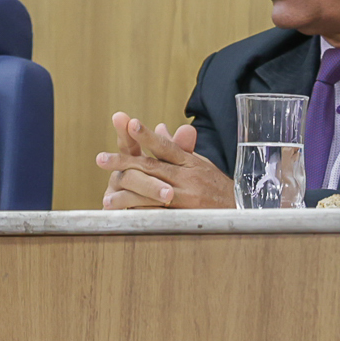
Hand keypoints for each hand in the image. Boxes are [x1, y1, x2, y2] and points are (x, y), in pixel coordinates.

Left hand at [96, 112, 235, 209]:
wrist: (239, 211)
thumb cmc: (216, 185)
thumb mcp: (200, 163)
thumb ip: (178, 148)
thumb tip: (160, 128)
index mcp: (189, 161)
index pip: (165, 145)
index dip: (147, 135)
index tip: (130, 123)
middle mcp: (187, 177)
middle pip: (151, 167)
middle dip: (124, 163)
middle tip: (100, 159)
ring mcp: (186, 197)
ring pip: (151, 192)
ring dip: (126, 195)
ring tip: (106, 198)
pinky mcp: (185, 217)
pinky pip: (158, 215)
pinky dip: (141, 214)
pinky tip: (125, 216)